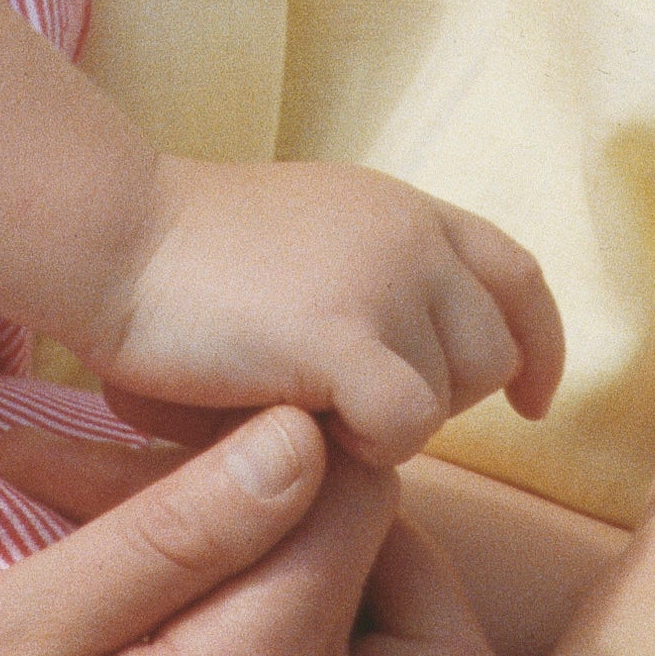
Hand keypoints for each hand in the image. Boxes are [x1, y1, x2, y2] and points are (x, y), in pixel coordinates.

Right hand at [0, 424, 502, 655]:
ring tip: (186, 522)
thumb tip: (304, 439)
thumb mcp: (24, 629)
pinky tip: (180, 590)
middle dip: (321, 500)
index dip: (294, 432)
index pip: (360, 505)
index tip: (188, 424)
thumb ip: (174, 533)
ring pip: (397, 640)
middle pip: (407, 577)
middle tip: (192, 472)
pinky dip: (289, 622)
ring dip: (318, 561)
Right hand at [90, 160, 564, 466]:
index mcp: (404, 208)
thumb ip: (380, 275)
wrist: (114, 236)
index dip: (539, 343)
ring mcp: (381, 279)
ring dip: (393, 424)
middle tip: (352, 409)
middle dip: (440, 400)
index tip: (533, 398)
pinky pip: (408, 426)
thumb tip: (429, 359)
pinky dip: (368, 447)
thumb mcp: (314, 235)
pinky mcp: (342, 333)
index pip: (517, 276)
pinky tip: (306, 427)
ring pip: (452, 397)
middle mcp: (409, 234)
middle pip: (492, 352)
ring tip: (312, 407)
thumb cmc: (190, 259)